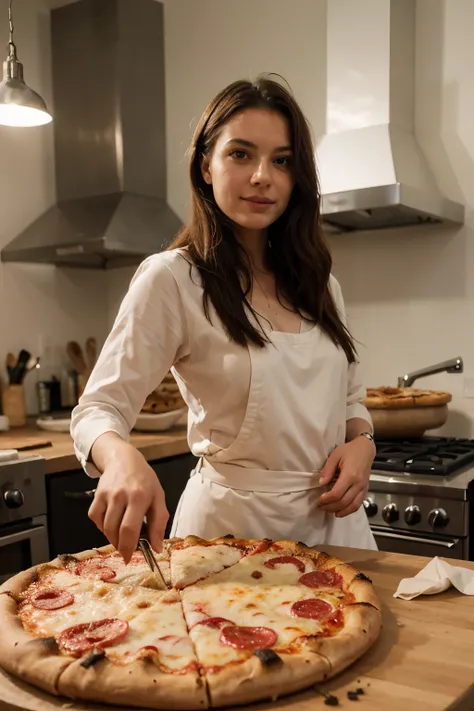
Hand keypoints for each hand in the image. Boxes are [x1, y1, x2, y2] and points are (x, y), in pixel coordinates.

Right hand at [88, 437, 168, 562]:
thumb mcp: (158, 497)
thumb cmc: (144, 480)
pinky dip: (102, 526)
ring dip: (113, 537)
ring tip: (122, 536)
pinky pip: (95, 519)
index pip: (130, 529)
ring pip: (105, 527)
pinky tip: (112, 523)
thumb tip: (157, 548)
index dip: (129, 547)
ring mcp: (106, 495)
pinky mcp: (96, 496)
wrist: (124, 459)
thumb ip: (159, 523)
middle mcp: (121, 496)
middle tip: (126, 551)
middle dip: (120, 546)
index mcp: (139, 497)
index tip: (130, 558)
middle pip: (115, 530)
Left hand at [317, 436, 375, 517]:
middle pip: (344, 502)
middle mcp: (358, 484)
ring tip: (328, 511)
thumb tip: (321, 483)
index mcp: (350, 475)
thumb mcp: (335, 456)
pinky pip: (358, 504)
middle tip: (320, 507)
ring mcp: (363, 488)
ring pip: (352, 506)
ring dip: (340, 511)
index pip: (337, 493)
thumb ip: (328, 470)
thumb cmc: (349, 450)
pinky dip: (349, 510)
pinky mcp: (365, 490)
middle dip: (330, 507)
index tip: (318, 500)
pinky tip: (340, 511)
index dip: (326, 500)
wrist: (365, 449)